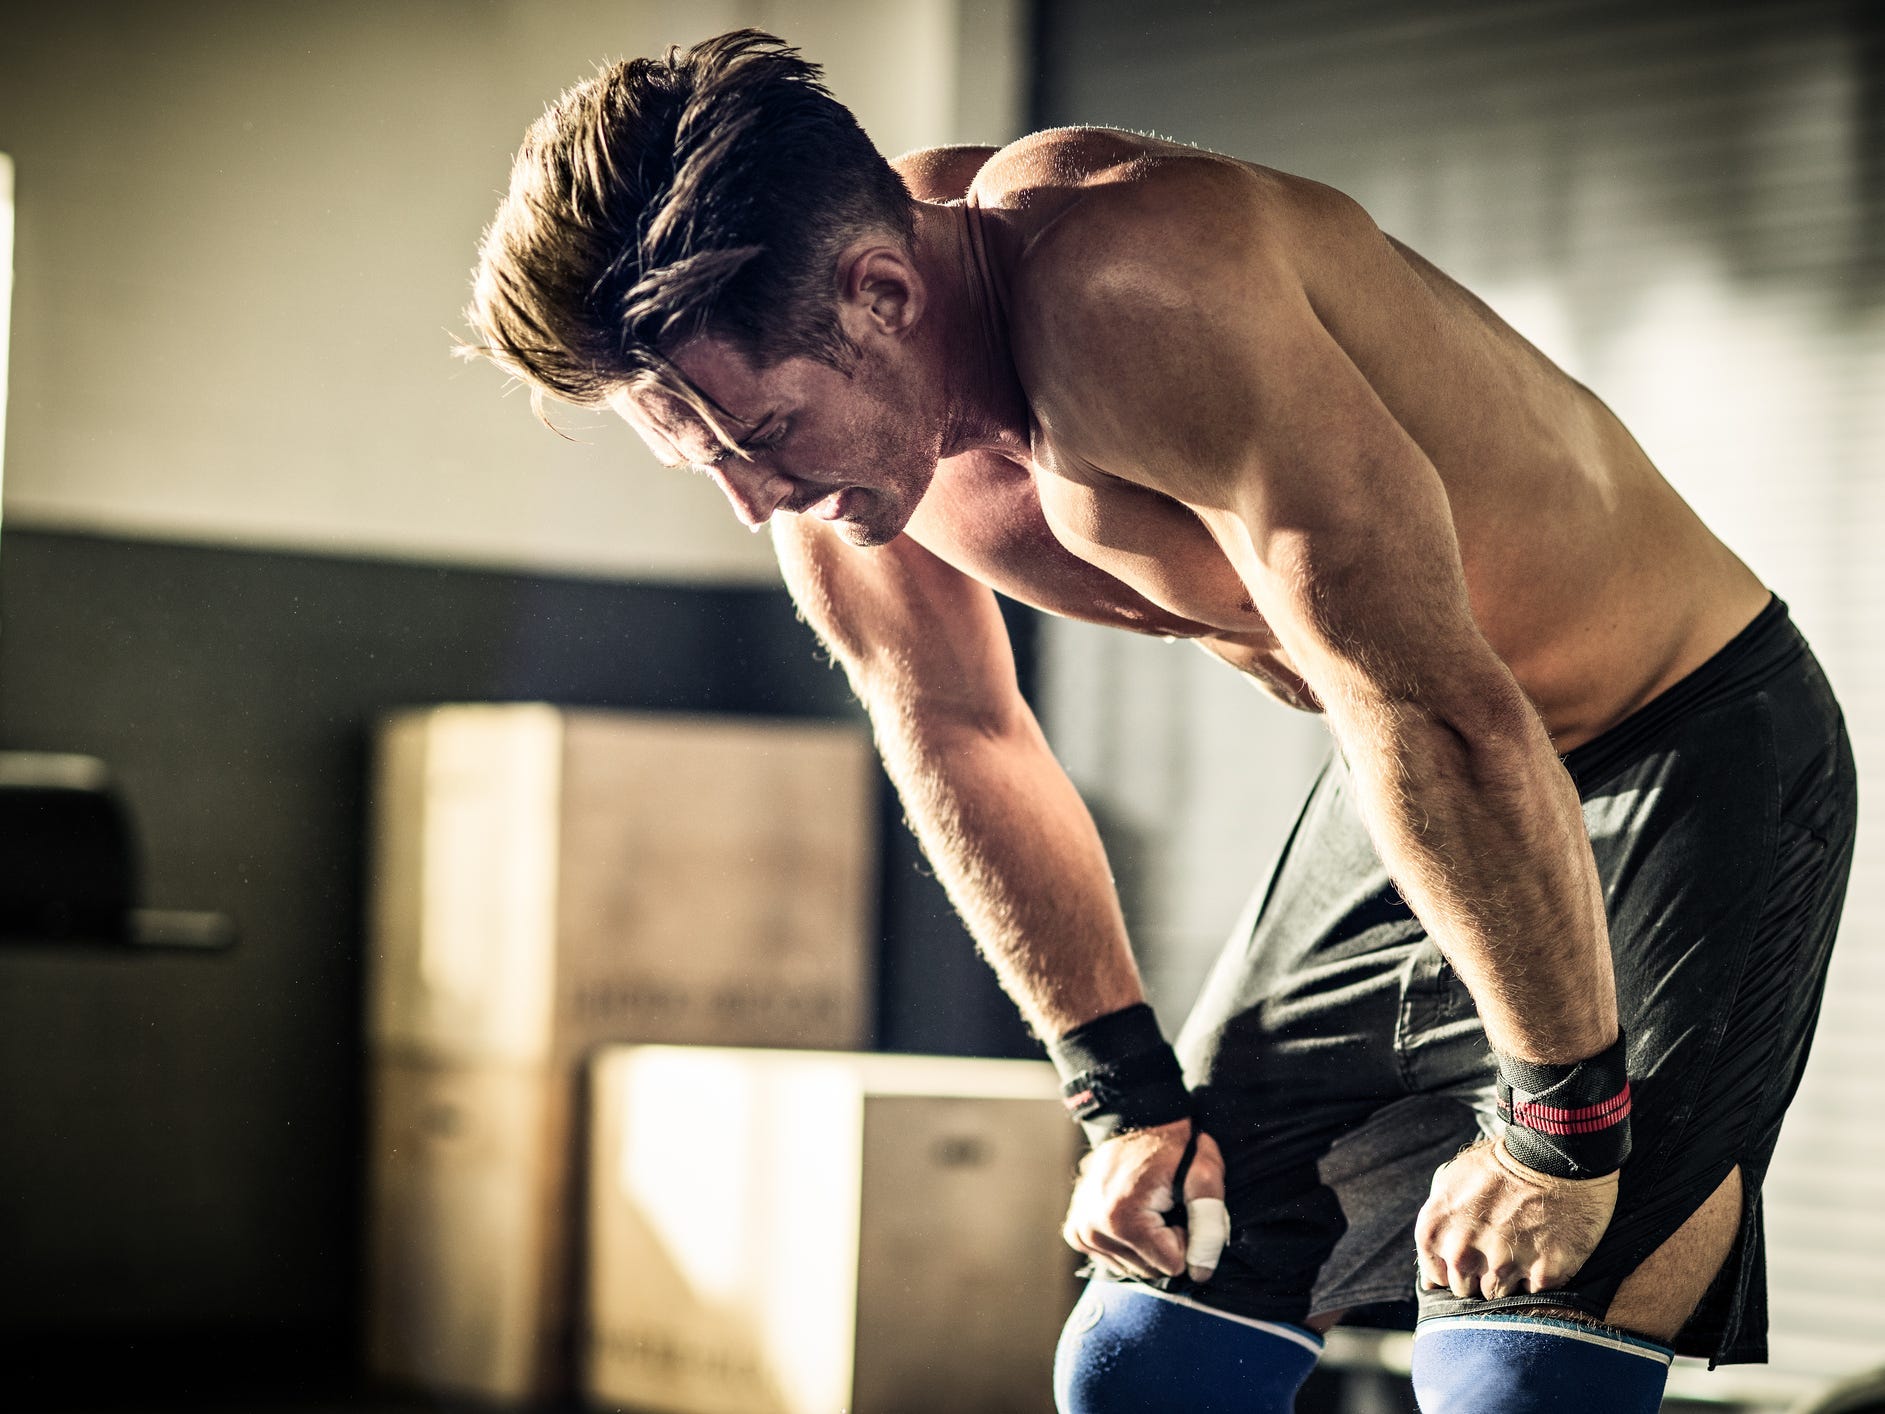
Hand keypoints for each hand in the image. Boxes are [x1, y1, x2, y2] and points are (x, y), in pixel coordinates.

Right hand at [1061, 1119, 1228, 1282]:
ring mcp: (1081, 1232)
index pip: (1173, 1266)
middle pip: (1151, 1271)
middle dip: (1166, 1244)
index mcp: (1122, 1219)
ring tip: (1148, 1206)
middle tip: (1166, 1205)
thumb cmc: (1174, 1146)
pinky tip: (1130, 1213)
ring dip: (1147, 1244)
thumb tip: (1200, 1274)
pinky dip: (1127, 1242)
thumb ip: (1209, 1225)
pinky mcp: (1075, 1233)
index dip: (1185, 1236)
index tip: (1177, 1205)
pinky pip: (1113, 1260)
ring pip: (1133, 1269)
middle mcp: (1093, 1230)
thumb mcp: (1204, 1175)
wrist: (1134, 1117)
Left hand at [1416, 1134, 1617, 1299]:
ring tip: (1522, 1244)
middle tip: (1499, 1246)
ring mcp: (1503, 1264)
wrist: (1553, 1154)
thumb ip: (1437, 1229)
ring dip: (1509, 1278)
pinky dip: (1539, 1276)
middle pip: (1466, 1290)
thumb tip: (1431, 1279)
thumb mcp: (1451, 1183)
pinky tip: (1543, 1248)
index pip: (1436, 1277)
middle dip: (1479, 1274)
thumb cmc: (1499, 1165)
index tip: (1470, 1255)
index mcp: (1434, 1230)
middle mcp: (1462, 1252)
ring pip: (1498, 1295)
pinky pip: (1533, 1292)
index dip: (1454, 1268)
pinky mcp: (1543, 1273)